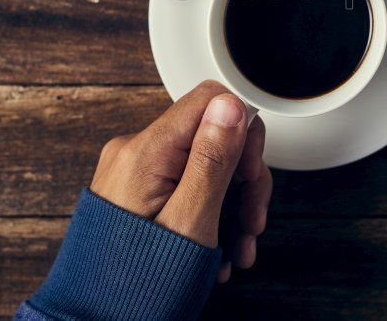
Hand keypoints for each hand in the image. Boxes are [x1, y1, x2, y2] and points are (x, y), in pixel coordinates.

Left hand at [90, 80, 271, 282]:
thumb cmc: (138, 285)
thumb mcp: (191, 221)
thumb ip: (212, 159)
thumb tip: (230, 104)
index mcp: (147, 152)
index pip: (210, 100)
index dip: (244, 131)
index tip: (252, 171)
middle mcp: (135, 153)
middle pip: (211, 136)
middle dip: (243, 179)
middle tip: (252, 221)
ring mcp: (133, 175)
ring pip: (203, 166)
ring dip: (231, 205)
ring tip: (239, 248)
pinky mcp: (135, 194)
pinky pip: (184, 186)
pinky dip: (209, 214)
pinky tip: (220, 249)